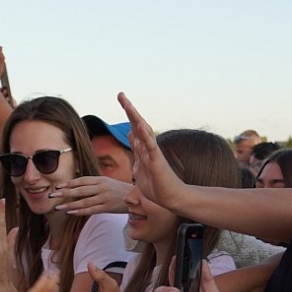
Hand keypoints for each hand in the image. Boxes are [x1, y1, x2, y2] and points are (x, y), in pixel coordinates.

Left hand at [50, 176, 130, 216]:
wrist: (138, 197)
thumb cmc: (120, 190)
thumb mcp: (108, 182)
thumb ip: (94, 184)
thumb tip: (78, 186)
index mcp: (101, 179)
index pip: (81, 180)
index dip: (69, 183)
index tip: (57, 186)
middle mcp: (101, 187)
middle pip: (80, 190)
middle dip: (64, 192)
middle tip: (52, 195)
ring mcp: (104, 197)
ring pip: (83, 201)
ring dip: (69, 204)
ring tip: (58, 207)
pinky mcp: (108, 207)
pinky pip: (91, 210)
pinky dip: (80, 211)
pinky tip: (70, 213)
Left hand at [118, 92, 188, 213]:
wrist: (171, 198)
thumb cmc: (157, 184)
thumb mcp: (140, 164)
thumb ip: (136, 149)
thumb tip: (131, 134)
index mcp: (142, 148)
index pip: (133, 126)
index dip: (127, 113)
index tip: (121, 97)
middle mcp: (148, 147)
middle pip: (138, 124)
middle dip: (129, 109)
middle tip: (120, 94)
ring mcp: (153, 153)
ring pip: (144, 132)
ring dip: (136, 118)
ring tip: (127, 104)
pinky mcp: (157, 162)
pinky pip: (151, 147)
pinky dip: (145, 136)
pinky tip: (139, 126)